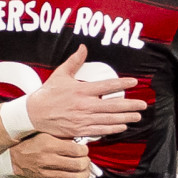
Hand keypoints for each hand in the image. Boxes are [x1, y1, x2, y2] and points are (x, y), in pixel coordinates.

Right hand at [9, 131, 93, 177]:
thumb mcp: (46, 134)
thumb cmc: (33, 144)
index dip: (85, 150)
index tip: (84, 149)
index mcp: (49, 146)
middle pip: (78, 165)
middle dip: (86, 162)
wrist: (15, 159)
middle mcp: (48, 161)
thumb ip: (64, 138)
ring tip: (83, 169)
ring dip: (84, 174)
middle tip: (85, 159)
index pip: (76, 150)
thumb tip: (81, 142)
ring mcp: (48, 175)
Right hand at [28, 45, 142, 138]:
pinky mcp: (79, 130)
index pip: (106, 86)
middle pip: (112, 105)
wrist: (34, 114)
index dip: (122, 84)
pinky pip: (100, 130)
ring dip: (125, 118)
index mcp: (81, 90)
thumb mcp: (61, 74)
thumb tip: (83, 47)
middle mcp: (84, 105)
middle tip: (143, 105)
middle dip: (130, 105)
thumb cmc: (48, 93)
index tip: (134, 82)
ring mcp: (82, 119)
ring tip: (137, 116)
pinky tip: (122, 127)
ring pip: (109, 119)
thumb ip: (74, 61)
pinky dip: (112, 129)